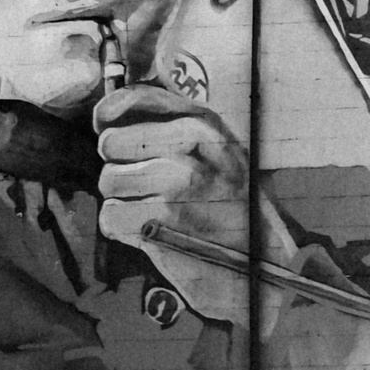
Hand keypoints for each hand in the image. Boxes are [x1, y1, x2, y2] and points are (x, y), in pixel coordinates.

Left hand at [94, 85, 291, 324]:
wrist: (264, 270)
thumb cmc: (233, 214)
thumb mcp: (219, 157)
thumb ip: (175, 129)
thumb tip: (108, 116)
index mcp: (206, 124)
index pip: (138, 99)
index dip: (110, 115)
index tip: (105, 128)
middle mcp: (193, 144)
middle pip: (112, 141)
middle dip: (120, 167)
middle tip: (148, 188)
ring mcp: (178, 181)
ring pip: (108, 180)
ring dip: (123, 201)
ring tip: (155, 214)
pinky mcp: (161, 219)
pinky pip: (110, 216)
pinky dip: (123, 231)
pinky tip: (151, 234)